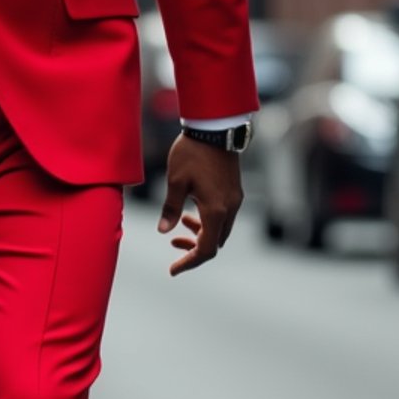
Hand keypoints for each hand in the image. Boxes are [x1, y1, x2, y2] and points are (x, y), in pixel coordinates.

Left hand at [158, 132, 242, 274]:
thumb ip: (170, 209)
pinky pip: (223, 216)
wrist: (215, 129)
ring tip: (179, 229)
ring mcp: (235, 200)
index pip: (205, 249)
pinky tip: (191, 213)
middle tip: (173, 246)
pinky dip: (208, 222)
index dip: (189, 262)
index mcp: (215, 210)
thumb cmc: (192, 153)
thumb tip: (163, 231)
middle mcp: (230, 208)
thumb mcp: (176, 181)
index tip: (173, 269)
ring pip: (220, 230)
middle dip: (194, 249)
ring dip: (200, 234)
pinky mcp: (234, 191)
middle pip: (215, 243)